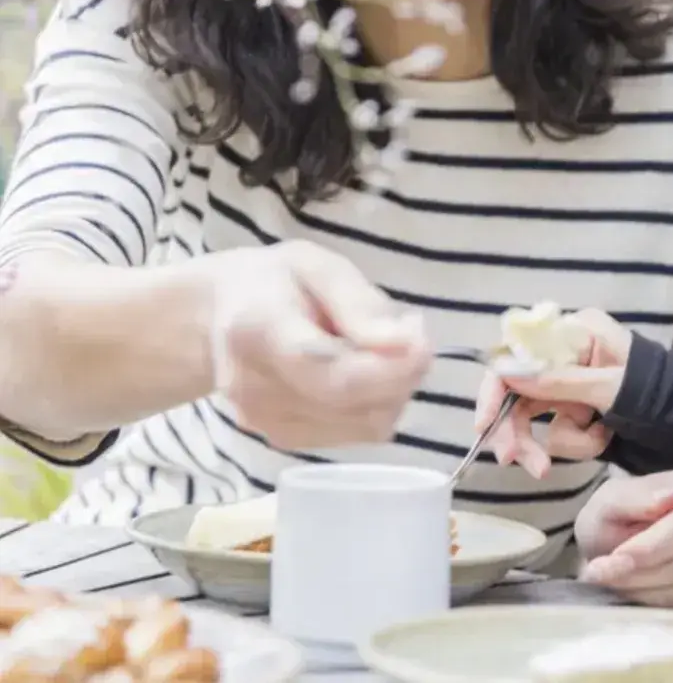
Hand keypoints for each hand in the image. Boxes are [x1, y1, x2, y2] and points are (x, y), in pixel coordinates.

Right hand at [202, 241, 429, 449]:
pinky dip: (376, 403)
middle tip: (408, 330)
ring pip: (367, 424)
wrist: (217, 318)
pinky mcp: (284, 440)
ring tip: (380, 346)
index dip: (389, 367)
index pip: (331, 373)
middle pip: (355, 404)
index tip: (420, 340)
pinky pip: (358, 432)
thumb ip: (360, 305)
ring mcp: (266, 423)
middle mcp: (255, 389)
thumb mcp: (318, 265)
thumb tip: (405, 346)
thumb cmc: (275, 282)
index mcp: (258, 331)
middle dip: (401, 372)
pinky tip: (363, 370)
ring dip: (393, 388)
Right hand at [474, 309, 629, 477]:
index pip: (518, 354)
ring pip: (534, 418)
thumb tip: (505, 369)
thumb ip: (558, 382)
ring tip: (596, 445)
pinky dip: (578, 444)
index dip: (495, 389)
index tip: (484, 425)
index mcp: (577, 334)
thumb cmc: (668, 398)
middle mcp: (568, 355)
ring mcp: (572, 385)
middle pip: (517, 391)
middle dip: (519, 430)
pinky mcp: (579, 412)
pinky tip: (605, 440)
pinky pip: (557, 433)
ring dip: (561, 442)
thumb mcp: (614, 390)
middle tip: (521, 463)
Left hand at [576, 470, 672, 610]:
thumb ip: (635, 499)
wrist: (618, 546)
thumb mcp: (610, 502)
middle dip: (648, 574)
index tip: (618, 559)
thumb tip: (670, 497)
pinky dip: (669, 610)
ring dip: (652, 594)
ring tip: (619, 585)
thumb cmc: (616, 518)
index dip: (655, 546)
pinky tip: (641, 597)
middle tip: (608, 577)